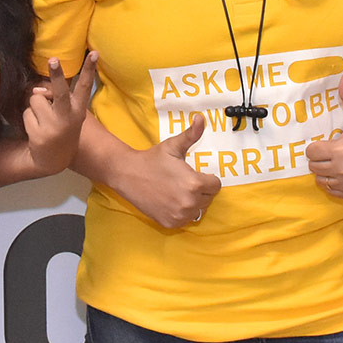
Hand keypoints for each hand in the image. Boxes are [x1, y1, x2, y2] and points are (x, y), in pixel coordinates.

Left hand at [18, 53, 97, 177]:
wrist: (53, 160)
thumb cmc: (60, 128)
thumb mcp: (66, 114)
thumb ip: (56, 97)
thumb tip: (36, 90)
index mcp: (78, 110)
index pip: (85, 87)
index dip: (89, 69)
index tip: (94, 53)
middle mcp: (68, 118)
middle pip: (60, 91)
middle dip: (56, 74)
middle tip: (53, 59)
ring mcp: (53, 127)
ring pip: (35, 99)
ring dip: (34, 106)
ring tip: (42, 119)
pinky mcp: (39, 135)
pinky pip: (26, 113)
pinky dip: (28, 118)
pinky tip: (36, 129)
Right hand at [110, 114, 218, 228]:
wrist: (127, 174)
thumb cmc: (152, 159)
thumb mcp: (173, 146)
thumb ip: (192, 134)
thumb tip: (202, 118)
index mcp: (194, 183)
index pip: (216, 185)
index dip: (207, 178)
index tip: (194, 174)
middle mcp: (189, 202)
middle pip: (208, 198)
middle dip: (200, 190)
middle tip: (183, 181)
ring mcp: (179, 215)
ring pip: (198, 210)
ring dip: (193, 202)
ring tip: (178, 191)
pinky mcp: (170, 223)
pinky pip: (186, 220)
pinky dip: (181, 213)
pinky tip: (170, 201)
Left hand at [305, 73, 342, 198]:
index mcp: (341, 151)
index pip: (311, 153)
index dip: (315, 147)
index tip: (324, 143)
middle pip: (314, 167)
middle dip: (319, 159)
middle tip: (329, 152)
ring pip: (322, 180)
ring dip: (325, 172)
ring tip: (335, 162)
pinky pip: (332, 191)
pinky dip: (334, 184)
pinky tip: (341, 173)